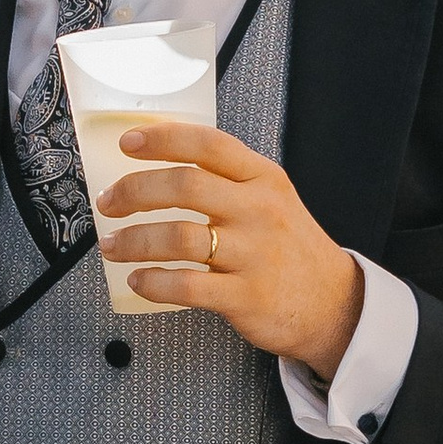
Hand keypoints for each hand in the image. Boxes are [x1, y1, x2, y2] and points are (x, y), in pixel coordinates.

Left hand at [104, 119, 362, 378]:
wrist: (334, 304)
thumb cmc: (289, 249)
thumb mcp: (271, 200)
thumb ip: (228, 182)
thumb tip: (158, 171)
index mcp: (263, 179)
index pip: (208, 145)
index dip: (163, 139)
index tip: (128, 143)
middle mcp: (259, 211)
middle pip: (185, 186)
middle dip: (135, 191)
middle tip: (108, 202)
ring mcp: (253, 254)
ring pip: (179, 237)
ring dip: (133, 240)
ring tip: (111, 246)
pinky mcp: (246, 296)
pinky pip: (187, 286)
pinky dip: (154, 282)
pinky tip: (138, 280)